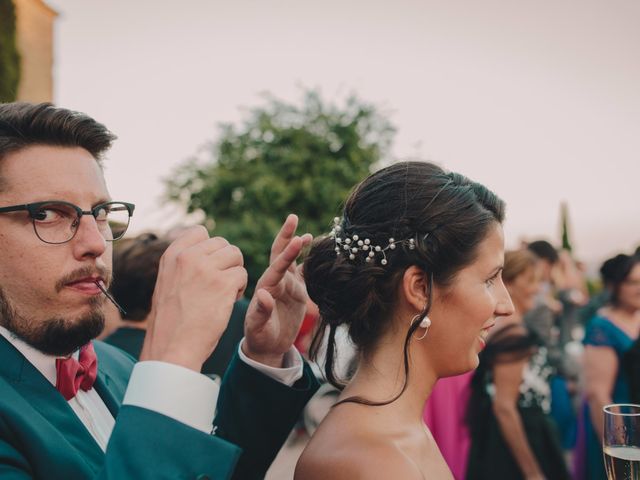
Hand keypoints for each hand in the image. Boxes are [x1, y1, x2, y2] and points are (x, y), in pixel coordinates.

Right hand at [140, 226, 246, 370]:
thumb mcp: (167, 282)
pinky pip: (242, 274)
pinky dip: (240, 288)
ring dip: (235, 273)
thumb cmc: (171, 321)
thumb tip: (203, 246)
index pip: (199, 231)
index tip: (209, 266)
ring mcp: (206, 269)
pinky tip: (228, 302)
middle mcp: (188, 257)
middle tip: (218, 284)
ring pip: (235, 255)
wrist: (173, 347)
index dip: (210, 248)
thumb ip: (182, 263)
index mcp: (172, 255)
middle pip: (222, 244)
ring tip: (224, 292)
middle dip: (226, 262)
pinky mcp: (223, 284)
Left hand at [243, 214, 311, 367]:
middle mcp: (277, 281)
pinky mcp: (297, 291)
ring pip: (293, 260)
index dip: (287, 253)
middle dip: (286, 236)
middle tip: (292, 217)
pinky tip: (319, 252)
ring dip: (299, 246)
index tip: (298, 239)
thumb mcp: (257, 327)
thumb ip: (261, 311)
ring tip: (309, 234)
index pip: (277, 265)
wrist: (267, 346)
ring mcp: (287, 285)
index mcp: (267, 286)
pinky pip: (305, 272)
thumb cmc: (259, 337)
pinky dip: (311, 261)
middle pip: (281, 254)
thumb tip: (263, 295)